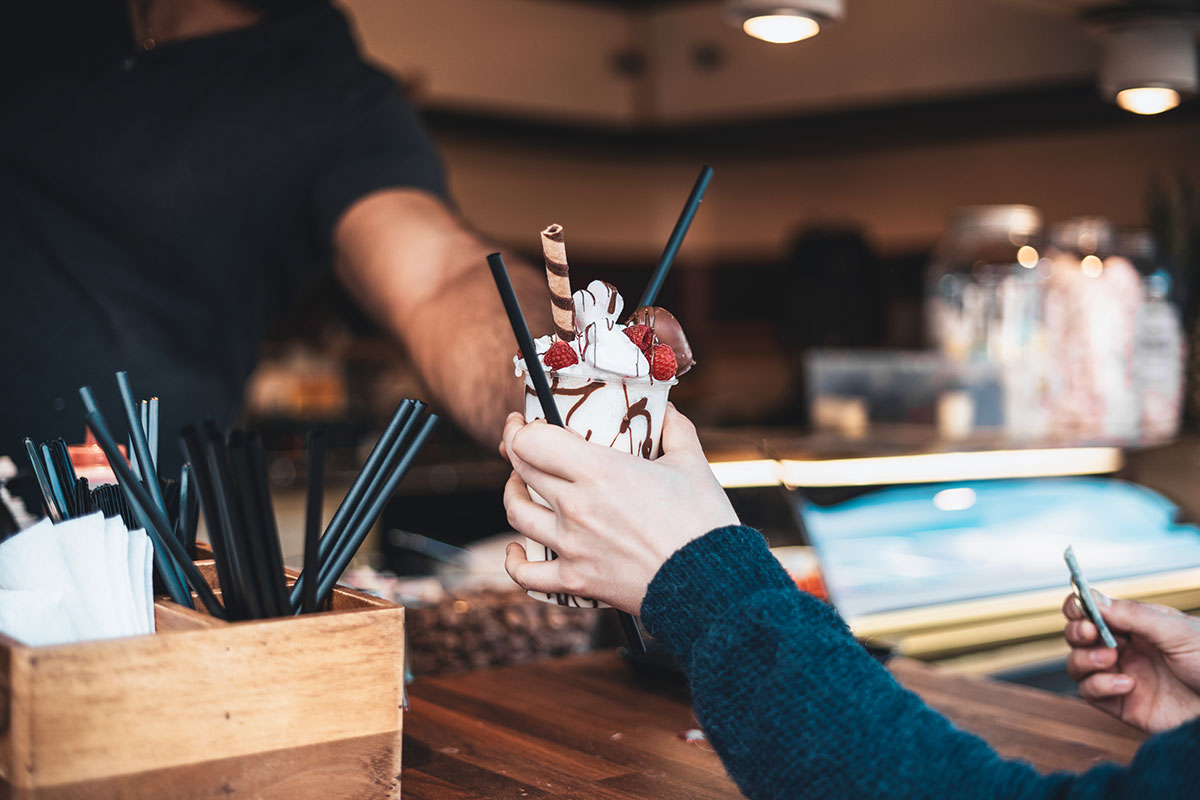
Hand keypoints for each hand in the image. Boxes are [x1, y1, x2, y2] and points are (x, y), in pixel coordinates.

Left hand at [501, 404, 738, 613]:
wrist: (710, 584)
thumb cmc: (703, 521)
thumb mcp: (692, 463)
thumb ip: (675, 429)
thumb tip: (668, 410)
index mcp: (598, 470)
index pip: (532, 441)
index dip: (520, 428)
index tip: (522, 421)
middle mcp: (576, 505)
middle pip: (521, 470)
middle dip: (515, 452)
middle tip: (521, 445)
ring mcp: (571, 545)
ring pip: (518, 514)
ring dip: (513, 495)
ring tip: (520, 486)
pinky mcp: (576, 581)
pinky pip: (527, 574)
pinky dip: (515, 560)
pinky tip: (517, 549)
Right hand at [1063, 590, 1199, 733]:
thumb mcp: (1177, 632)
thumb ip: (1133, 615)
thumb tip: (1092, 597)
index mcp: (1137, 625)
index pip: (1095, 610)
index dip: (1079, 607)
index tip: (1078, 608)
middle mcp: (1125, 649)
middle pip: (1078, 636)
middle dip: (1077, 632)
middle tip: (1091, 633)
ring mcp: (1121, 675)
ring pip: (1077, 664)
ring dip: (1084, 659)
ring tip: (1110, 659)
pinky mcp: (1121, 704)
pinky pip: (1090, 692)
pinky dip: (1099, 685)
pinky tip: (1126, 684)